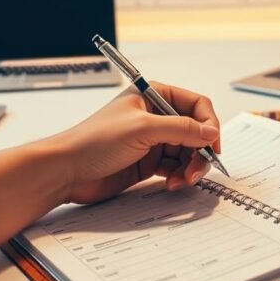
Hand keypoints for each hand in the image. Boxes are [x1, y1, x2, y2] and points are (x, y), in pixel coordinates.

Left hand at [46, 82, 220, 203]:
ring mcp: (152, 140)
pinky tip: (172, 184)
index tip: (212, 145)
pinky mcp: (148, 162)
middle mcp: (156, 116)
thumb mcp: (142, 129)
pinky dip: (179, 176)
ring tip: (183, 180)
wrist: (66, 171)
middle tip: (197, 170)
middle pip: (195, 132)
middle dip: (200, 152)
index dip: (208, 125)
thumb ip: (181, 129)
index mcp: (154, 96)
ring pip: (188, 152)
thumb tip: (210, 132)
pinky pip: (176, 168)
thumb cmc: (94, 141)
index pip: (196, 105)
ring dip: (191, 168)